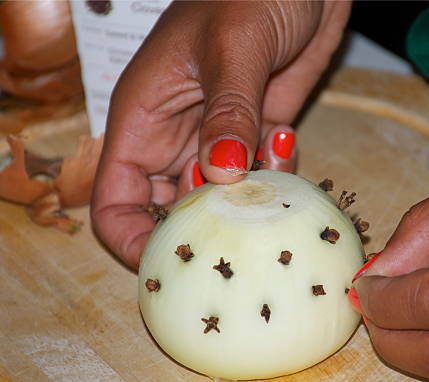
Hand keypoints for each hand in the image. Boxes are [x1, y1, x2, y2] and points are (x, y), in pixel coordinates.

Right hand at [91, 1, 350, 268]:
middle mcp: (176, 137)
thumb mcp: (234, 47)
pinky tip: (286, 140)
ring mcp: (219, 139)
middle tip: (240, 231)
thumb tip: (219, 177)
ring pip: (220, 201)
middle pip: (168, 212)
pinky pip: (261, 177)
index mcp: (145, 117)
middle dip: (200, 230)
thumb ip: (227, 113)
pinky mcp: (258, 134)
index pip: (115, 199)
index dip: (132, 239)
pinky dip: (276, 176)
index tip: (172, 261)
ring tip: (269, 173)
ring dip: (246, 204)